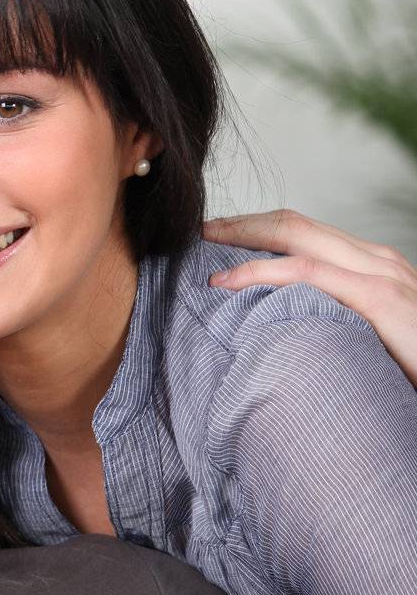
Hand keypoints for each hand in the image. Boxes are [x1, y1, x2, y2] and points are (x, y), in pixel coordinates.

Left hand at [204, 209, 416, 384]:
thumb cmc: (404, 371)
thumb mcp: (362, 335)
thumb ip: (328, 318)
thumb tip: (271, 323)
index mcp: (373, 266)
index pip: (305, 232)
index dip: (257, 228)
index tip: (215, 236)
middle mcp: (378, 260)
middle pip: (294, 223)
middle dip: (241, 223)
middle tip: (198, 230)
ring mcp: (381, 274)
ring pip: (297, 236)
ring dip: (243, 236)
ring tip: (203, 245)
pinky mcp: (380, 297)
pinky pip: (309, 272)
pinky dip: (260, 271)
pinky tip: (227, 282)